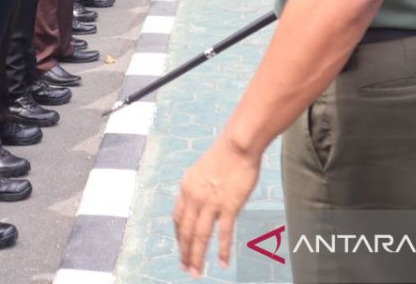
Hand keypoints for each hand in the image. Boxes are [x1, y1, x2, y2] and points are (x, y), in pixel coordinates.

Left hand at [173, 135, 262, 276]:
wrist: (237, 145)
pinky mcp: (228, 205)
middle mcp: (194, 197)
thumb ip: (198, 188)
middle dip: (185, 253)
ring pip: (200, 236)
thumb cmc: (224, 155)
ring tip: (196, 272)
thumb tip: (199, 201)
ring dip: (197, 257)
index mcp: (187, 188)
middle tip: (186, 269)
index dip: (180, 236)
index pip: (178, 219)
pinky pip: (223, 233)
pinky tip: (223, 262)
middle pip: (186, 232)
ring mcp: (210, 203)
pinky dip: (223, 250)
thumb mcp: (201, 171)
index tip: (182, 248)